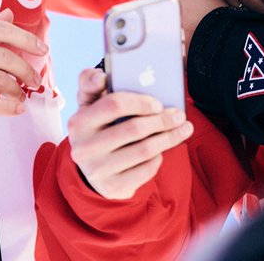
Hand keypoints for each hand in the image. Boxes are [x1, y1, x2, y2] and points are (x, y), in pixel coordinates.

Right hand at [0, 9, 48, 115]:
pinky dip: (5, 107)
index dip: (26, 39)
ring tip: (23, 96)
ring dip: (16, 90)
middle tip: (36, 80)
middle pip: (5, 57)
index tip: (44, 49)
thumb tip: (9, 14)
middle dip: (25, 70)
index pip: (1, 30)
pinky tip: (17, 109)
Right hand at [66, 68, 192, 199]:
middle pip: (134, 129)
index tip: (159, 103)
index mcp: (79, 121)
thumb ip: (91, 83)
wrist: (93, 168)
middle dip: (163, 120)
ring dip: (169, 138)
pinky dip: (158, 158)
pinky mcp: (112, 187)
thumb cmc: (98, 126)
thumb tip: (100, 76)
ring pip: (144, 150)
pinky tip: (161, 150)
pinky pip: (146, 169)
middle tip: (180, 115)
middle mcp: (84, 147)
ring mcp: (97, 170)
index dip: (141, 102)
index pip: (114, 104)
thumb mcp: (90, 104)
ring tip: (183, 129)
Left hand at [145, 0, 228, 43]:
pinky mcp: (157, 37)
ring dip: (157, 13)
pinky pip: (153, 29)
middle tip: (176, 2)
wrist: (214, 33)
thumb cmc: (207, 7)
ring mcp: (152, 22)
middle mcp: (151, 6)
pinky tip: (177, 27)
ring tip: (176, 15)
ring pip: (148, 14)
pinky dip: (161, 28)